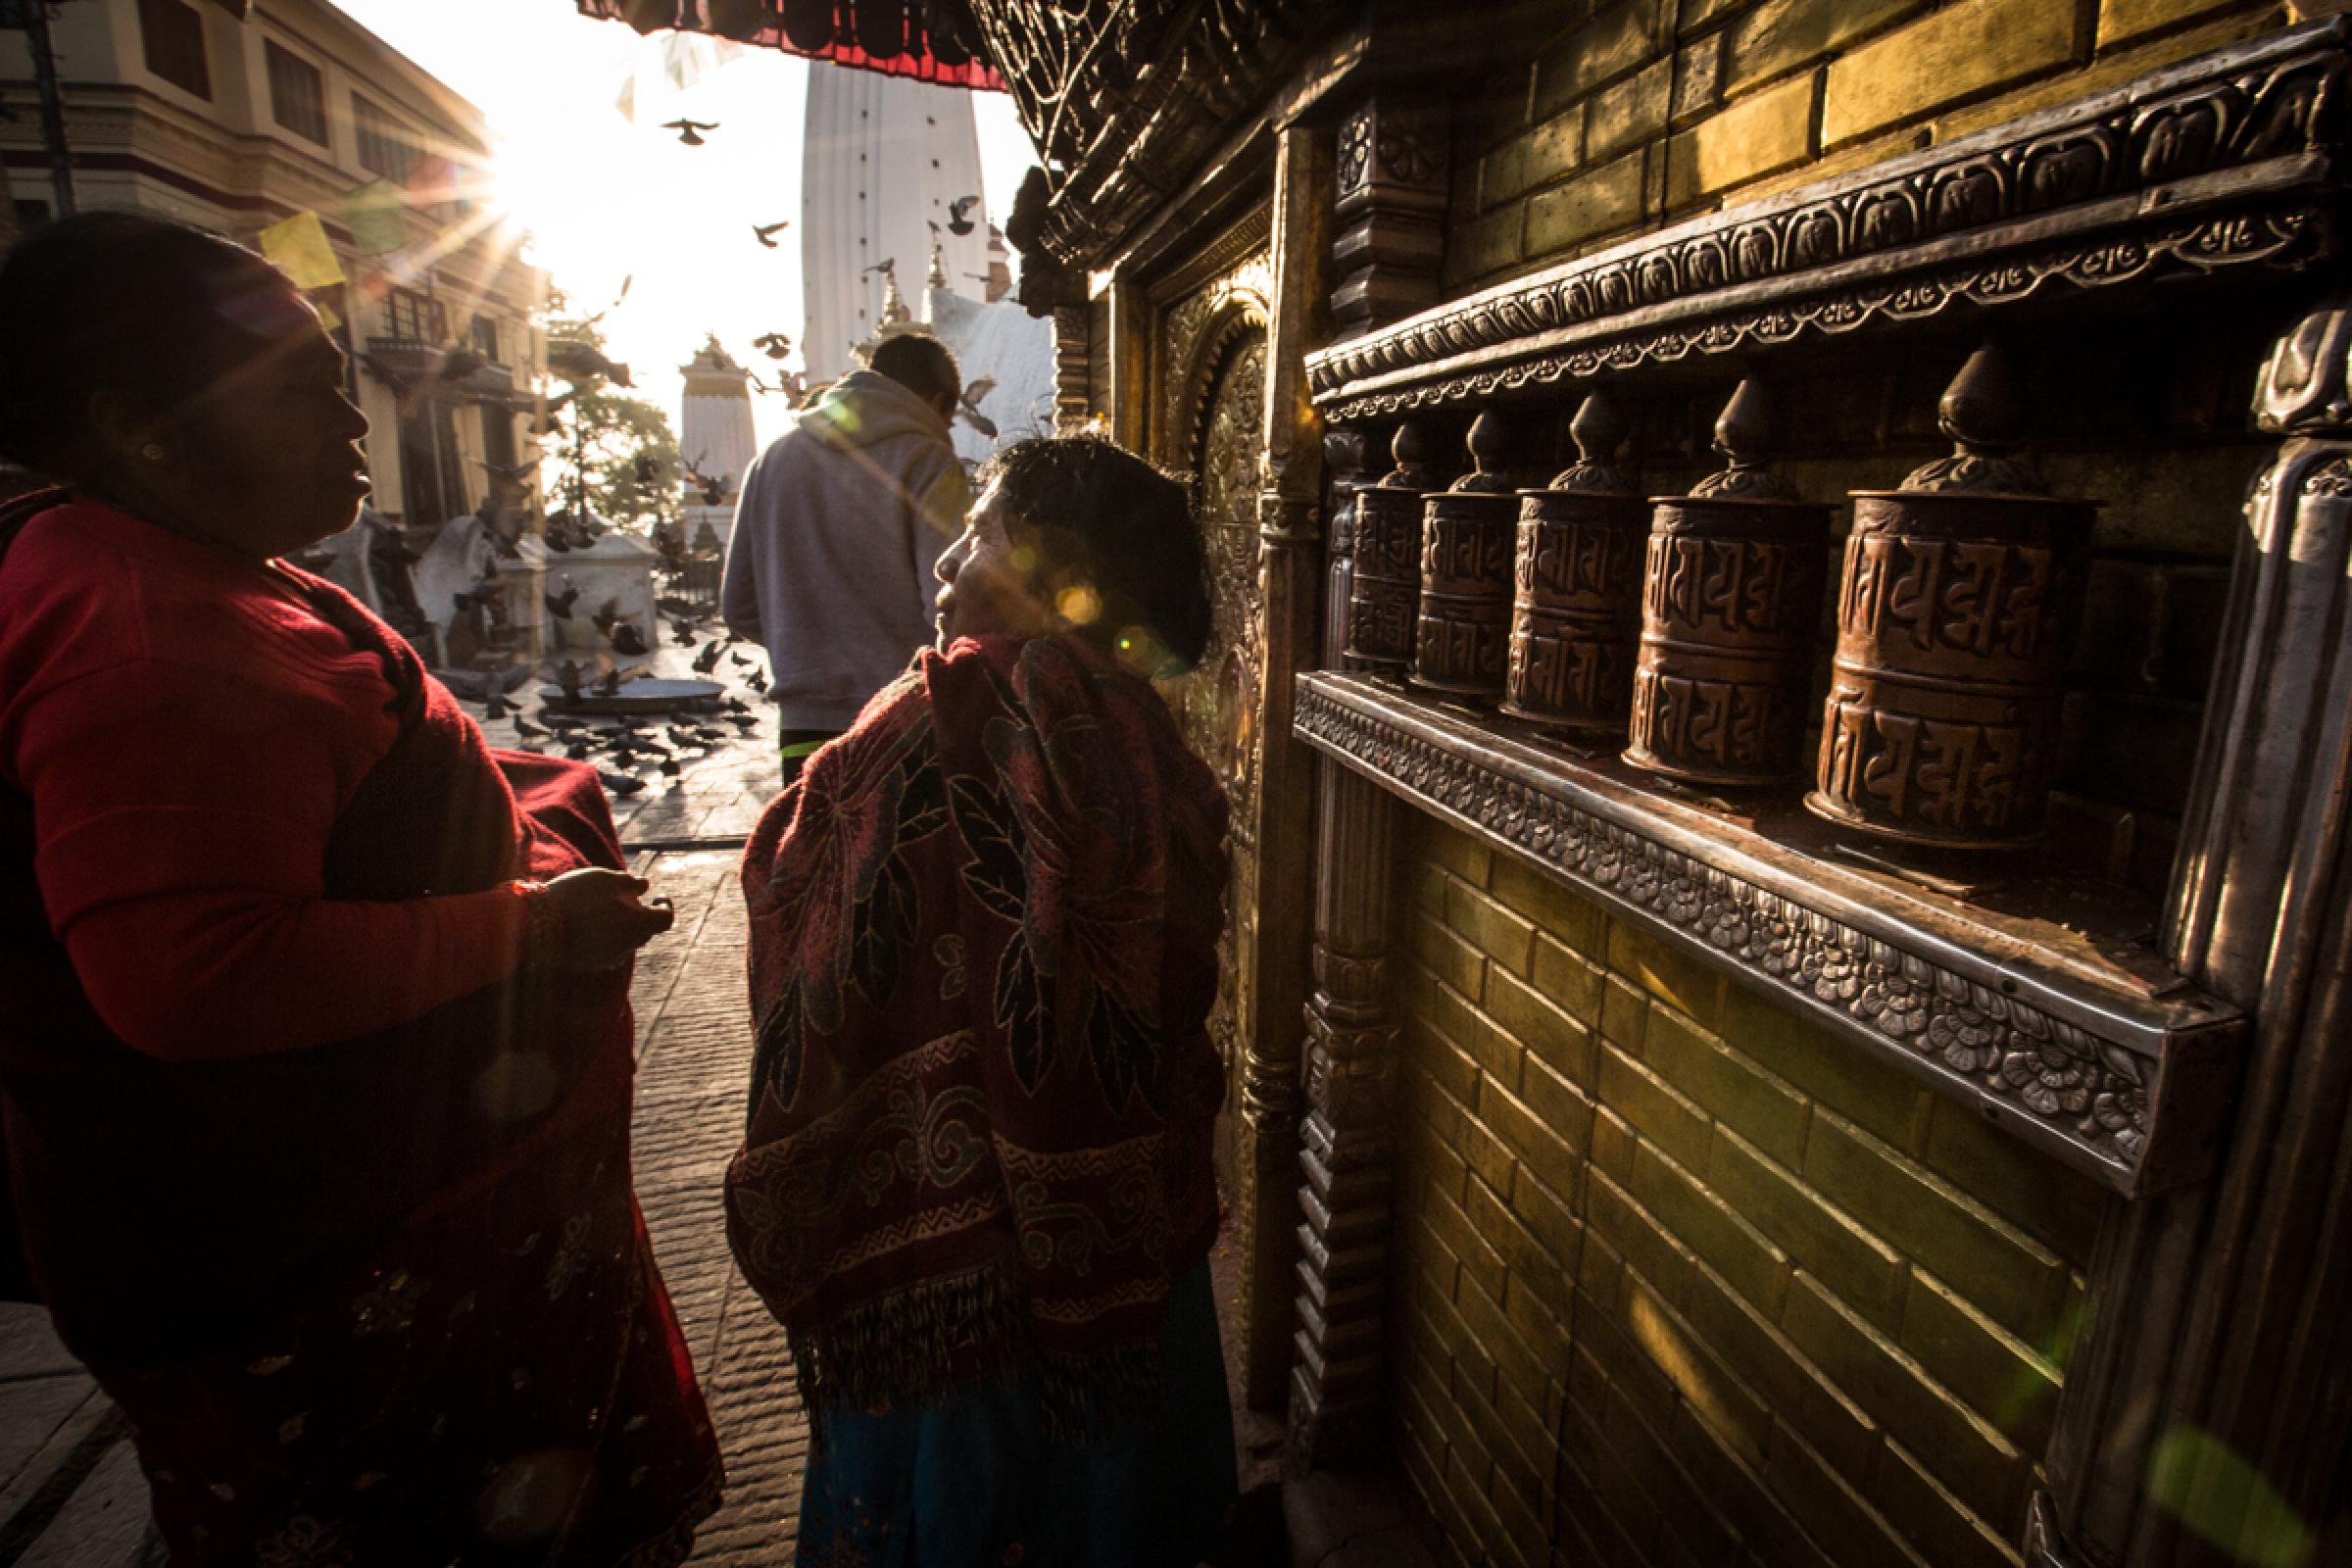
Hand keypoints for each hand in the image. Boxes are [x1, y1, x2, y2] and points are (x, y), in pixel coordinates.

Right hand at [541, 868, 674, 971]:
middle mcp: (628, 945)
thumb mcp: (603, 879)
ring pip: (625, 942)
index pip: (665, 919)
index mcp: (638, 924)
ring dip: (621, 928)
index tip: (658, 898)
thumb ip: (628, 882)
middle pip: (644, 932)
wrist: (536, 924)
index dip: (665, 908)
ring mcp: (609, 958)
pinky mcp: (590, 965)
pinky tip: (588, 926)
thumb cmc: (574, 897)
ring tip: (601, 910)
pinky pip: (606, 951)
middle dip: (639, 916)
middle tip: (622, 899)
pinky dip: (604, 939)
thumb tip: (644, 885)